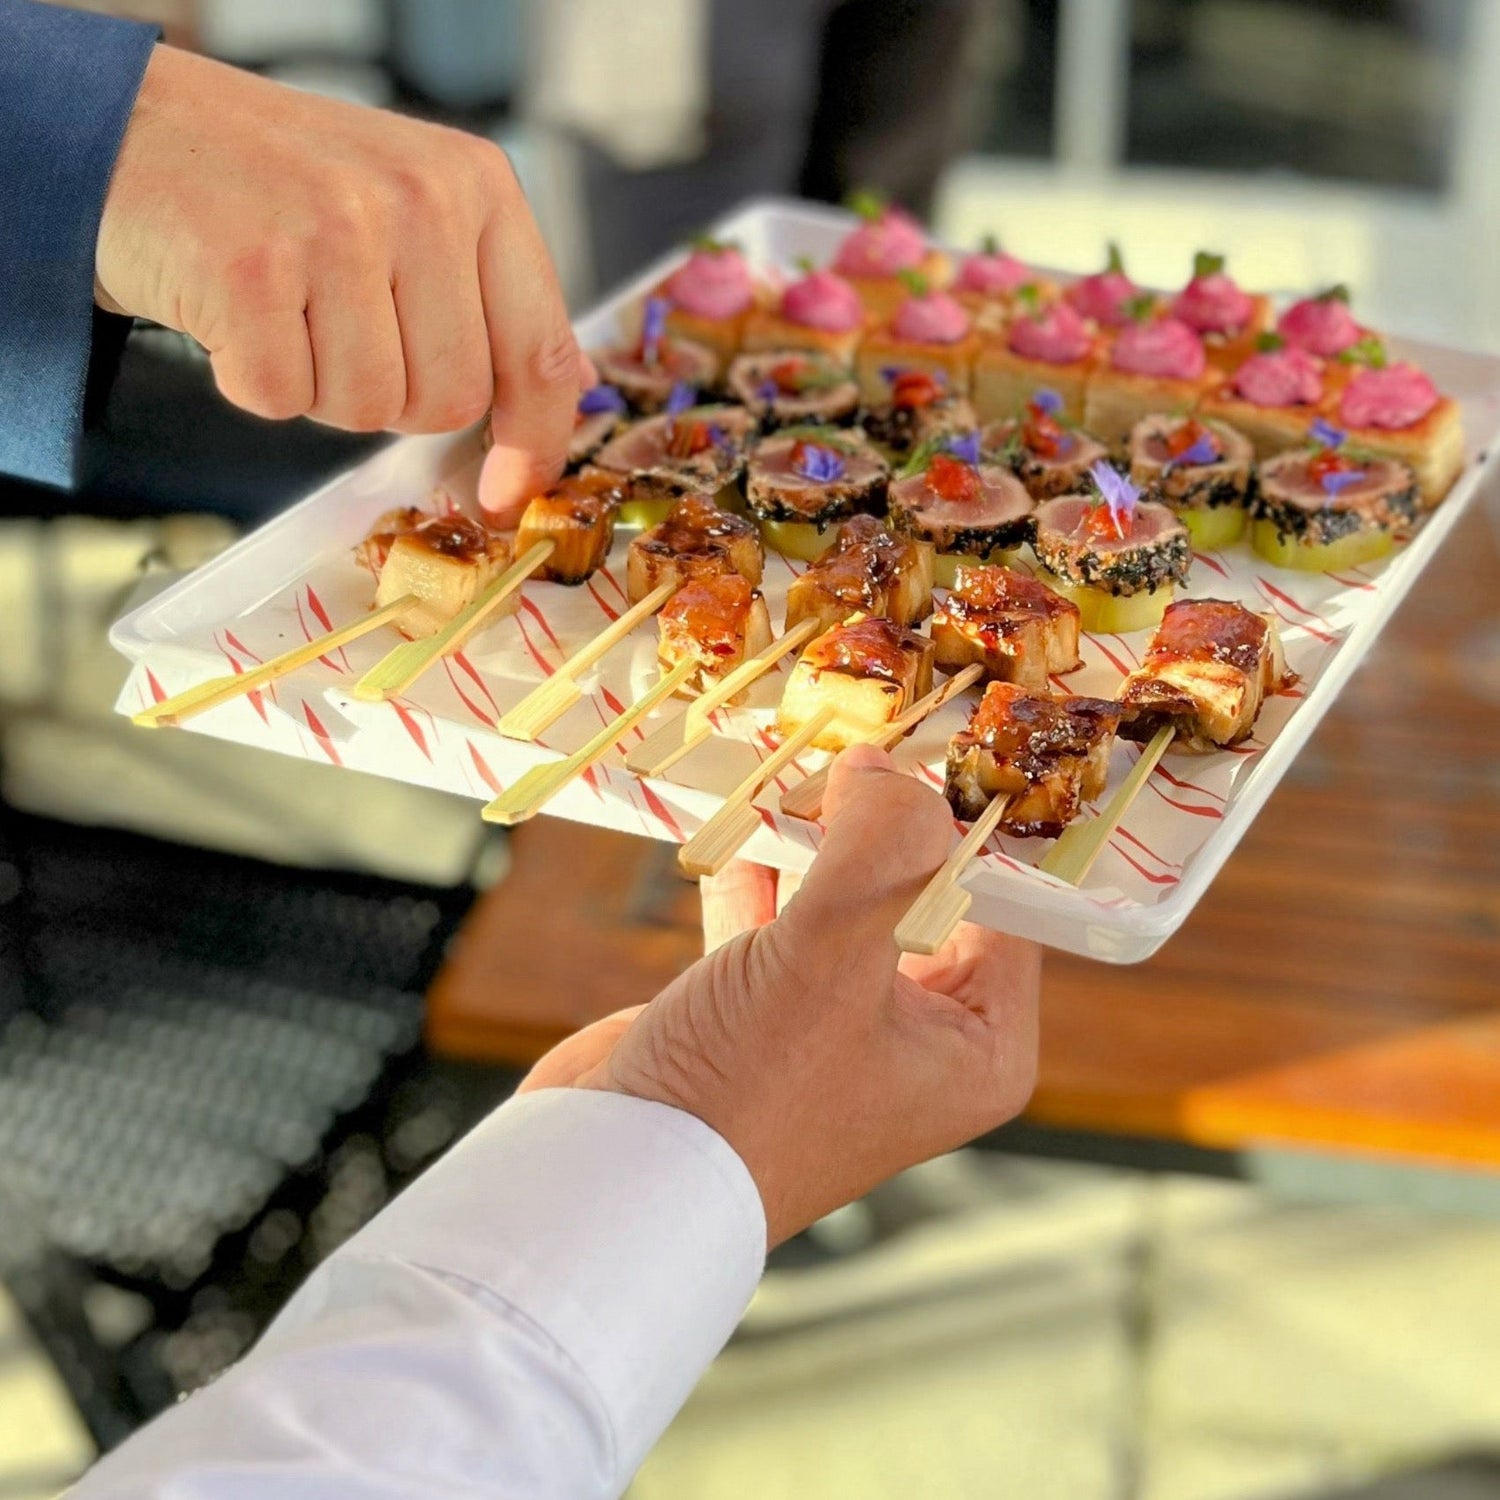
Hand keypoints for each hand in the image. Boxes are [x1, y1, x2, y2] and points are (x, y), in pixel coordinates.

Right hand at [96, 45, 581, 518]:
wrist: (137, 130)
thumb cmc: (283, 185)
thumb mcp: (415, 208)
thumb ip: (493, 295)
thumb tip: (568, 382)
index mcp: (476, 187)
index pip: (538, 352)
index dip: (533, 443)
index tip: (512, 495)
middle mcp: (420, 199)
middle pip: (450, 401)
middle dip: (394, 397)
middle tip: (340, 330)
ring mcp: (336, 229)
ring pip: (368, 409)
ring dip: (321, 388)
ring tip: (288, 309)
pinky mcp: (252, 270)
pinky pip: (282, 397)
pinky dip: (254, 378)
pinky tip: (239, 312)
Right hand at [520, 745, 1041, 1246]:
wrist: (615, 1179)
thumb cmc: (747, 1091)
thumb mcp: (832, 956)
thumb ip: (877, 845)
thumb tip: (884, 766)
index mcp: (977, 1045)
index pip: (1005, 903)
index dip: (971, 819)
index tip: (940, 738)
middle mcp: (919, 1037)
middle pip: (922, 893)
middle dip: (885, 818)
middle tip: (859, 738)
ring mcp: (836, 1025)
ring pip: (843, 899)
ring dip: (817, 833)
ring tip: (801, 761)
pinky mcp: (761, 1013)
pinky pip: (775, 918)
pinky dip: (757, 867)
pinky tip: (739, 818)